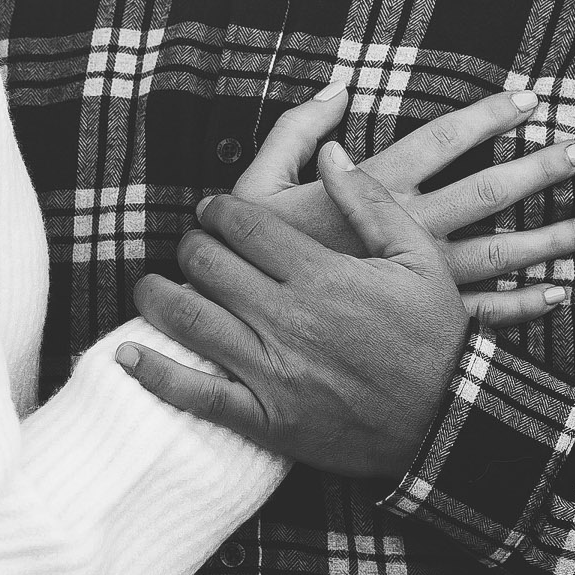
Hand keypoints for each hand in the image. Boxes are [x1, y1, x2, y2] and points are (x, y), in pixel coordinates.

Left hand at [124, 142, 470, 478]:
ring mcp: (270, 370)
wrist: (447, 421)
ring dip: (156, 295)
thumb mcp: (418, 258)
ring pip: (188, 318)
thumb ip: (371, 202)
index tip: (215, 212)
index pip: (241, 224)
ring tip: (150, 286)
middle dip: (192, 245)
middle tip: (194, 245)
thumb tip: (331, 153)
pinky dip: (153, 373)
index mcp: (320, 273)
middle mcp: (287, 317)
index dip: (218, 211)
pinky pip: (194, 394)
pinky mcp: (264, 418)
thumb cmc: (435, 336)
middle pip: (206, 263)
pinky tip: (126, 354)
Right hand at [234, 83, 574, 323]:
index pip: (441, 142)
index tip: (529, 99)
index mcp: (369, 191)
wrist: (238, 327)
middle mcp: (404, 232)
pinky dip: (523, 306)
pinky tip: (556, 293)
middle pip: (487, 194)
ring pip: (497, 256)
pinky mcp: (417, 322)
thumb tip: (339, 86)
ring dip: (548, 240)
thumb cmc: (245, 254)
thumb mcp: (256, 185)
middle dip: (539, 170)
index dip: (487, 117)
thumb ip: (295, 130)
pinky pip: (482, 315)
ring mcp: (416, 280)